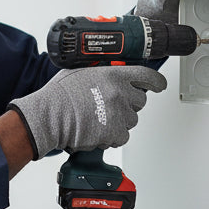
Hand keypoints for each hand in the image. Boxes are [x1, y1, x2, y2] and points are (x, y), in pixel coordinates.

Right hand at [9, 66, 167, 160]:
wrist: (49, 117)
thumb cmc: (59, 96)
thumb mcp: (81, 72)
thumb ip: (101, 72)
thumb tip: (110, 73)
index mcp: (114, 75)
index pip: (147, 76)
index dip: (156, 82)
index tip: (159, 85)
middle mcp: (120, 93)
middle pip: (140, 101)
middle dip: (129, 104)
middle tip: (110, 106)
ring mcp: (119, 114)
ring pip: (132, 120)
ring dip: (120, 121)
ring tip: (99, 119)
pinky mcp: (115, 133)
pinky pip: (123, 137)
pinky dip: (112, 137)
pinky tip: (97, 130)